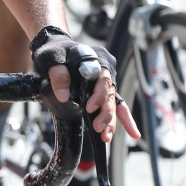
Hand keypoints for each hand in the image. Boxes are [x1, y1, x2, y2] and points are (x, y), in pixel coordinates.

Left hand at [30, 25, 138, 143]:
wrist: (54, 49)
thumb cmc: (54, 50)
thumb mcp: (52, 58)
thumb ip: (58, 74)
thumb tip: (64, 97)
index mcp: (97, 58)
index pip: (103, 79)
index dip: (98, 95)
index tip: (88, 108)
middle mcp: (105, 71)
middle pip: (110, 94)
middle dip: (105, 113)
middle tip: (97, 127)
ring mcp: (105, 82)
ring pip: (113, 103)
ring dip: (111, 121)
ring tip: (106, 136)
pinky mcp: (102, 92)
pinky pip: (116, 106)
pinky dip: (124, 120)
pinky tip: (134, 133)